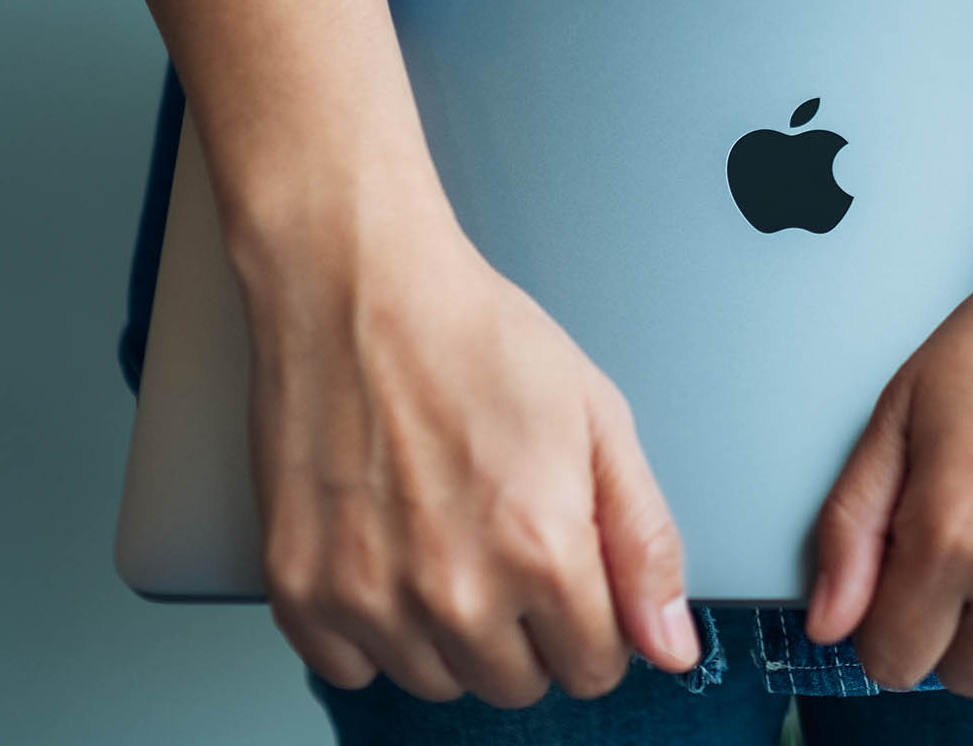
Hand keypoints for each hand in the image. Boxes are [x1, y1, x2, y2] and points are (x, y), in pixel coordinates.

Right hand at [235, 189, 700, 706]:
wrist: (357, 287)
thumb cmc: (474, 338)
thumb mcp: (599, 422)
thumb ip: (645, 543)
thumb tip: (672, 645)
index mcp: (542, 552)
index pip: (594, 669)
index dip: (593, 625)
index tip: (572, 584)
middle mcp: (455, 592)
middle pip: (515, 686)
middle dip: (525, 632)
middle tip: (504, 546)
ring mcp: (369, 597)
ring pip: (435, 682)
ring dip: (448, 635)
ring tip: (443, 539)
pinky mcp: (301, 588)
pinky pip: (350, 668)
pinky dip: (369, 630)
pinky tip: (386, 556)